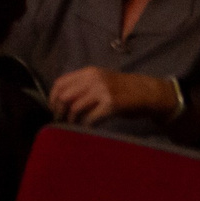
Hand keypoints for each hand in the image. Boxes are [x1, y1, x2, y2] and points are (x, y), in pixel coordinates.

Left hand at [47, 66, 170, 126]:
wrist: (147, 92)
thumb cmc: (121, 88)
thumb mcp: (100, 81)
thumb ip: (83, 86)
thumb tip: (62, 101)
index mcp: (88, 72)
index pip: (60, 82)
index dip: (52, 97)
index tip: (53, 108)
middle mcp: (93, 79)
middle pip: (64, 95)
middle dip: (59, 110)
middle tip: (60, 120)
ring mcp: (102, 91)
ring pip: (75, 107)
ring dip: (71, 119)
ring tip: (72, 125)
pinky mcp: (111, 104)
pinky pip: (91, 117)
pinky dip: (85, 125)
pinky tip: (86, 128)